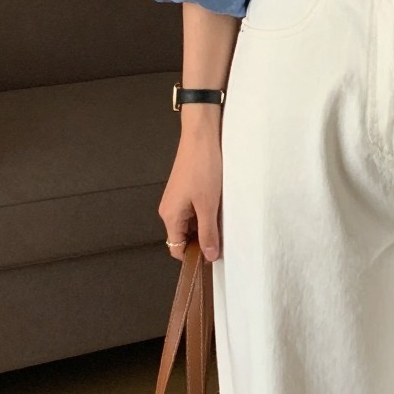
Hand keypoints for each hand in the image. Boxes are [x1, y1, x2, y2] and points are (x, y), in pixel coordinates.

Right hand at [159, 131, 222, 262]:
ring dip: (206, 225)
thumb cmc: (203, 168)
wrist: (201, 136)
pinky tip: (220, 208)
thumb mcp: (208, 205)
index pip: (177, 249)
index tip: (213, 257)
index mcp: (170, 216)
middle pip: (184, 236)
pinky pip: (195, 210)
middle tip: (223, 240)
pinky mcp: (186, 190)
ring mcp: (177, 199)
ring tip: (223, 222)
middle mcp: (169, 209)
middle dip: (202, 240)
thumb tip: (209, 257)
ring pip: (191, 223)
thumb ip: (208, 233)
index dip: (194, 256)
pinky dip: (206, 213)